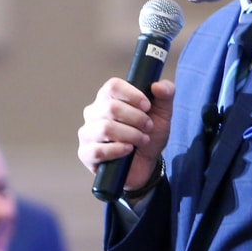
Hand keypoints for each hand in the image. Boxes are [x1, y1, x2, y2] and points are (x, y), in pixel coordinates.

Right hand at [78, 78, 174, 193]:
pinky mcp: (85, 153)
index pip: (112, 86)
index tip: (147, 106)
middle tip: (149, 127)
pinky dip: (118, 150)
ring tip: (142, 140)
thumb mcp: (162, 113)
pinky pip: (98, 150)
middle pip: (111, 107)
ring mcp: (87, 133)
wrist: (146, 164)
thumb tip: (158, 86)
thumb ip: (165, 94)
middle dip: (136, 118)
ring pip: (105, 128)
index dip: (133, 95)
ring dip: (131, 135)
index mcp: (108, 98)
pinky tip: (128, 150)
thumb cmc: (148, 134)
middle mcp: (93, 113)